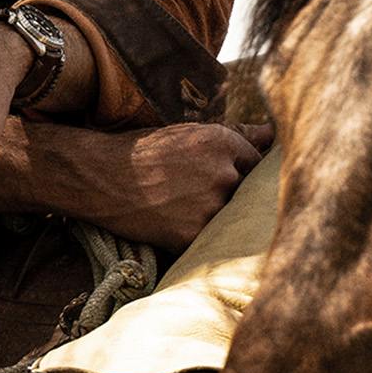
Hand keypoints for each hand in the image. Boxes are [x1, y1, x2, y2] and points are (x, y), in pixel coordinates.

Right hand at [67, 121, 271, 251]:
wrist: (100, 177)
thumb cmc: (142, 151)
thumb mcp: (187, 133)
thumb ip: (237, 135)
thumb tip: (271, 131)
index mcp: (223, 142)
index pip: (257, 164)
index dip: (240, 172)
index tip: (222, 176)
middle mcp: (222, 173)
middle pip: (248, 193)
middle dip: (231, 196)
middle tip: (197, 193)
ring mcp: (209, 206)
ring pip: (230, 219)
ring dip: (215, 217)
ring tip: (183, 207)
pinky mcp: (193, 236)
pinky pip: (209, 241)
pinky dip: (198, 236)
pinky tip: (175, 222)